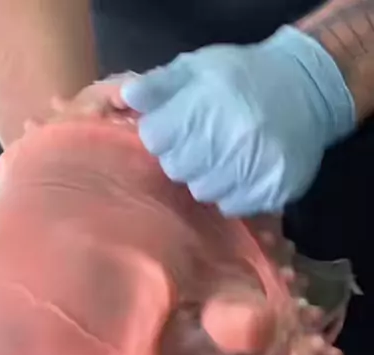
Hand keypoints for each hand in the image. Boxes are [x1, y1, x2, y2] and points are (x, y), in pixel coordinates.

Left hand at [121, 26, 354, 215]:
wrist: (307, 90)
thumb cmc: (243, 77)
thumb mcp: (198, 68)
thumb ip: (160, 85)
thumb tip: (128, 98)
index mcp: (206, 102)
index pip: (155, 138)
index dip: (163, 134)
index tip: (178, 127)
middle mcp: (230, 136)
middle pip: (177, 169)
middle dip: (184, 157)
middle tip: (204, 142)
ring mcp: (253, 166)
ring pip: (203, 192)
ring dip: (209, 177)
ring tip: (225, 156)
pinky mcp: (271, 189)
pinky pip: (233, 205)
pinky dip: (233, 192)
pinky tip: (244, 171)